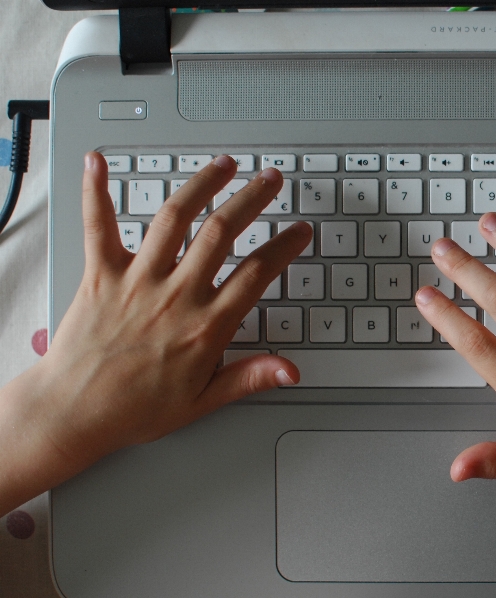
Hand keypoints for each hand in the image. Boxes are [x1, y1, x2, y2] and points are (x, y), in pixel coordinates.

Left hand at [29, 152, 310, 464]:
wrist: (73, 413)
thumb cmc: (133, 410)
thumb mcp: (203, 402)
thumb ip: (249, 378)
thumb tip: (289, 370)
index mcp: (206, 326)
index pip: (258, 273)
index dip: (284, 246)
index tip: (300, 230)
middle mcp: (175, 295)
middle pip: (223, 232)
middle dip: (252, 199)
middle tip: (270, 180)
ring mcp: (138, 280)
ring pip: (175, 218)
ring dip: (202, 185)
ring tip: (223, 165)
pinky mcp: (100, 275)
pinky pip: (98, 225)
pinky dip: (95, 191)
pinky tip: (97, 162)